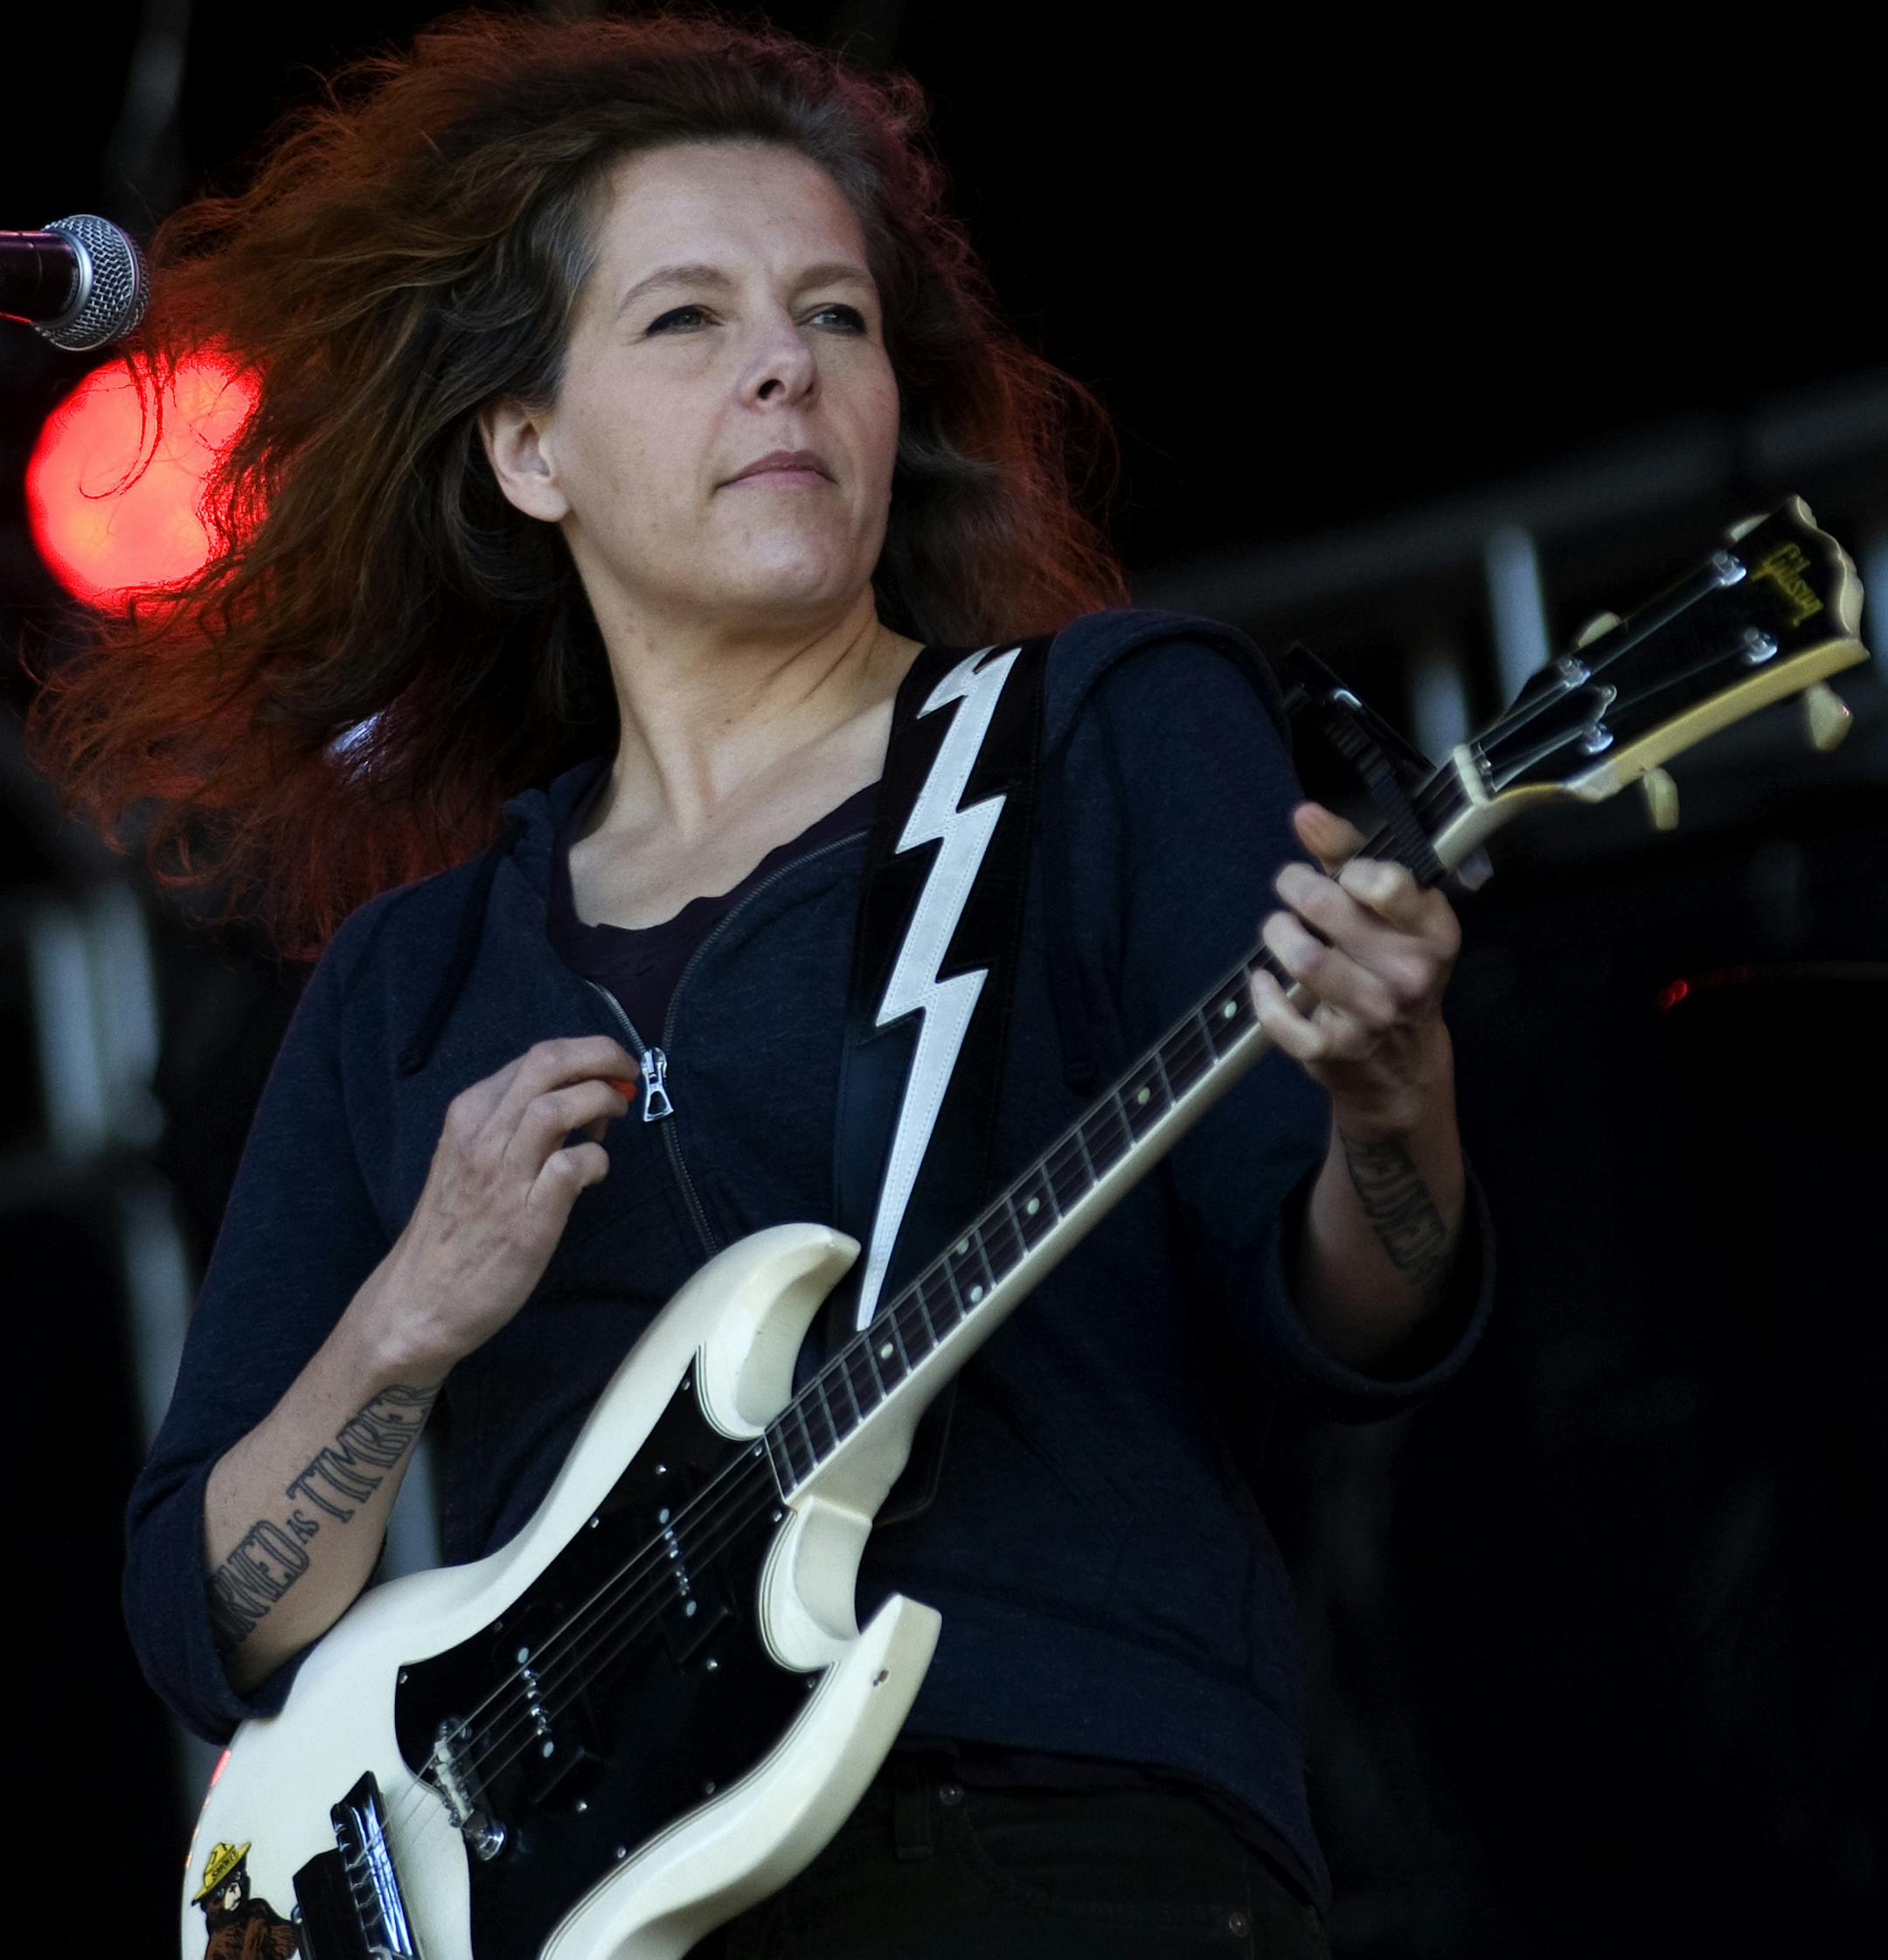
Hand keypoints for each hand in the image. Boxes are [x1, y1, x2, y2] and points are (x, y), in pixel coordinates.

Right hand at [360, 1036, 638, 1376]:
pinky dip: (596, 1159)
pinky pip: (572, 1165)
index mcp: (468, 1113)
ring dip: (600, 1101)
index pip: (536, 1056)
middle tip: (627, 1076)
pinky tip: (594, 1173)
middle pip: (550, 1062)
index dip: (584, 1057)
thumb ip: (512, 1124)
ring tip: (613, 1121)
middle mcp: (482, 1134)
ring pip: (557, 1105)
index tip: (605, 1075)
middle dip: (602, 1056)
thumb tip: (573, 1100)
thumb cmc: (454, 1227)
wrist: (420, 1298)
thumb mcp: (470, 1156)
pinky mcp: (527, 1217)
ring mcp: (503, 1174)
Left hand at [1250, 802, 1460, 1140]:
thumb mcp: (1386, 909)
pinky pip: (1281, 1018)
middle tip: (1291, 887)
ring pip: (1304, 958)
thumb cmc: (1390, 968)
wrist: (1400, 1064)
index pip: (1388, 883)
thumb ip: (1347, 854)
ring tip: (1280, 929)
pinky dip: (1263, 995)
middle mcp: (1409, 974)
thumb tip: (1305, 814)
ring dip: (1277, 933)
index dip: (1350, 868)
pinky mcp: (1335, 1049)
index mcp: (1432, 932)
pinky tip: (1265, 980)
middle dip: (1296, 886)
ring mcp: (1373, 1015)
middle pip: (1328, 907)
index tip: (1341, 875)